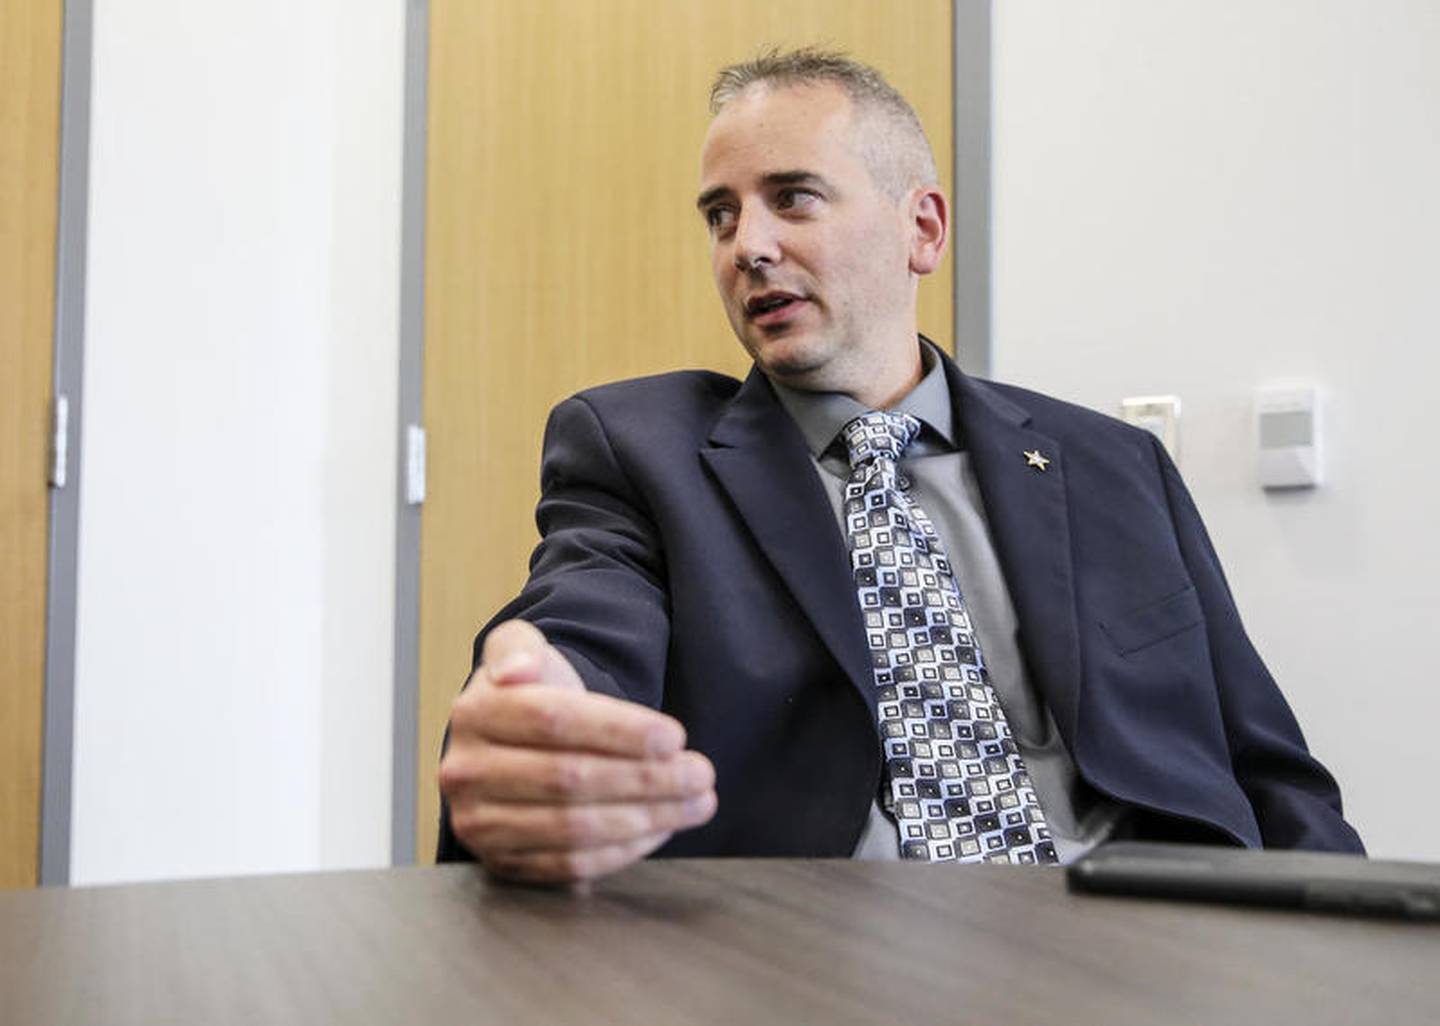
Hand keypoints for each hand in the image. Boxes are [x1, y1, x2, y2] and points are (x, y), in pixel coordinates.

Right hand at [438, 620, 716, 883]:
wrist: (506, 743)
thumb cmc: (530, 695)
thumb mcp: (520, 650)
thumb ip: (518, 647)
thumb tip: (516, 671)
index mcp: (475, 712)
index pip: (553, 721)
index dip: (619, 731)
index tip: (675, 736)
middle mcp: (467, 772)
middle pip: (569, 779)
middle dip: (646, 779)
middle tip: (701, 774)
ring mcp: (479, 824)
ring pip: (573, 828)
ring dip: (646, 819)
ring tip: (696, 802)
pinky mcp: (501, 863)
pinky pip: (568, 866)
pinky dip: (622, 852)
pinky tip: (661, 830)